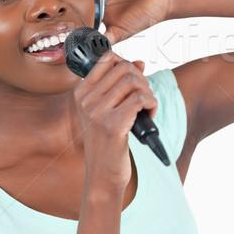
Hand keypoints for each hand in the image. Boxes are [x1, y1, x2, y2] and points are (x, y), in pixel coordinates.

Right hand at [72, 51, 155, 190]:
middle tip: (143, 97)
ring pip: (134, 82)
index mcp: (81, 93)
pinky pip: (141, 99)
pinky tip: (148, 116)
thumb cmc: (107, 142)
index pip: (107, 59)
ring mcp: (97, 113)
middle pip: (125, 68)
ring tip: (145, 108)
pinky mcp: (113, 126)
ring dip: (148, 93)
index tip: (134, 80)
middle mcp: (86, 101)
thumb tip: (140, 62)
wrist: (102, 175)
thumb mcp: (107, 110)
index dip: (128, 64)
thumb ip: (120, 85)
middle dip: (142, 80)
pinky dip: (152, 105)